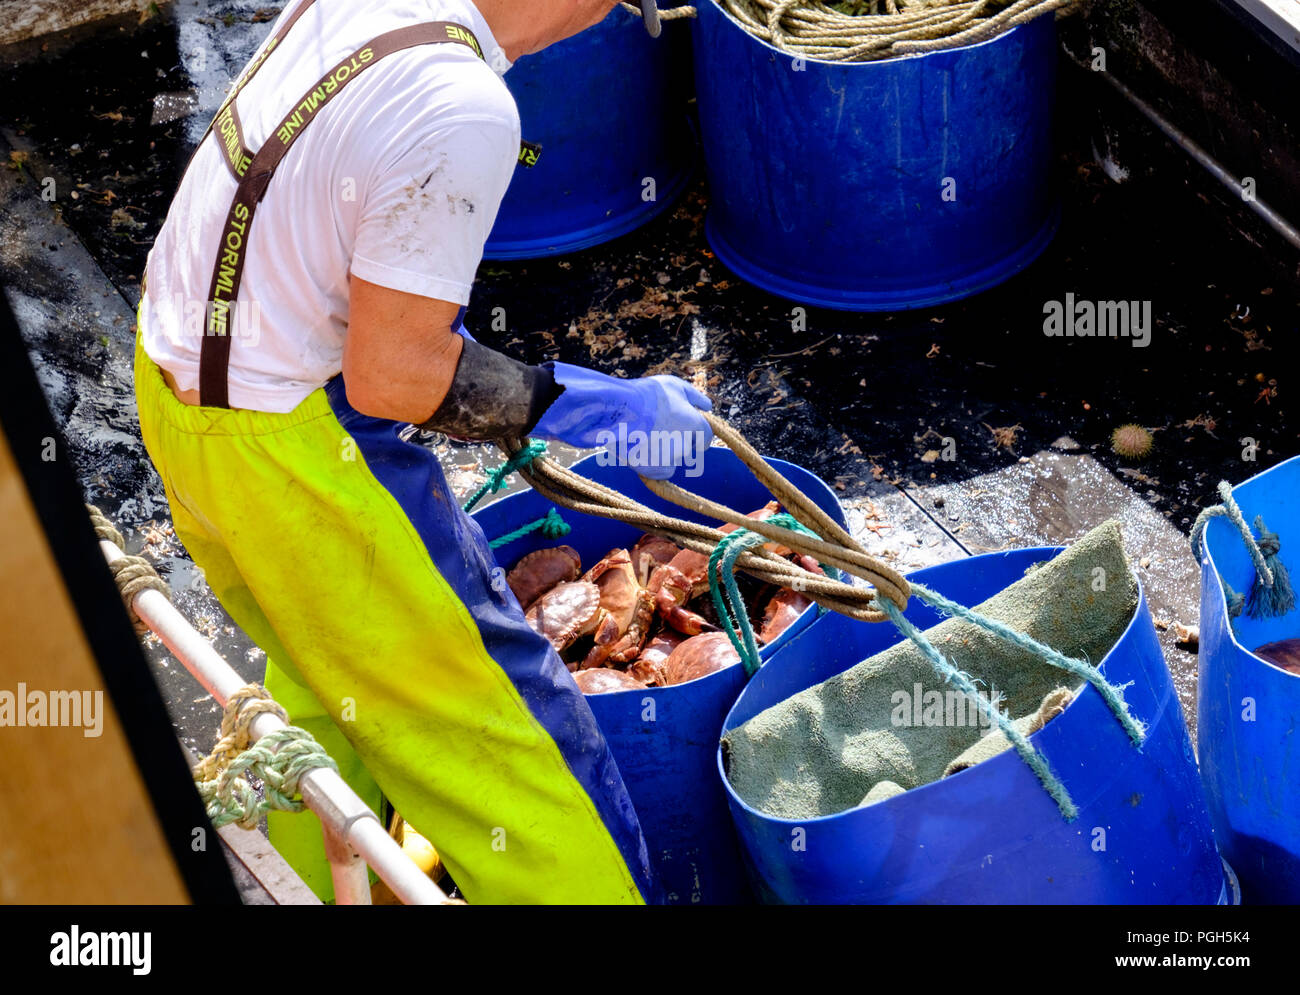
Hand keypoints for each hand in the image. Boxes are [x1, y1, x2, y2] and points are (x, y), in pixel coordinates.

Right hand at [532, 363, 713, 479]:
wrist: (617, 410)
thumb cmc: (645, 394)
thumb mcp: (674, 386)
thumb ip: (695, 397)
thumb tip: (708, 407)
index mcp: (695, 424)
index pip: (706, 438)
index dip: (697, 434)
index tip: (687, 431)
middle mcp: (685, 444)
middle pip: (688, 448)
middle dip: (679, 441)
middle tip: (660, 429)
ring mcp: (668, 459)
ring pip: (673, 459)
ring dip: (665, 452)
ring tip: (646, 437)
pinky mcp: (652, 471)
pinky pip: (661, 471)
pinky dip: (655, 464)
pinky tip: (642, 449)